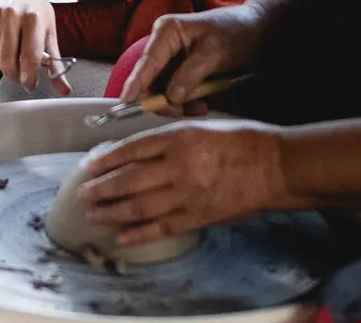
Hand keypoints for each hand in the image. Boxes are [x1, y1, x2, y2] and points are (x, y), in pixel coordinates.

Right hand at [0, 0, 67, 94]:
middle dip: (13, 75)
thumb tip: (63, 88)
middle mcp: (11, 14)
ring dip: (0, 65)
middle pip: (7, 61)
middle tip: (18, 75)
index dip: (29, 77)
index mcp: (33, 18)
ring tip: (9, 56)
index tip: (30, 84)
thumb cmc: (32, 7)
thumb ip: (55, 62)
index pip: (30, 58)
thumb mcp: (48, 29)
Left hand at [78, 120, 291, 245]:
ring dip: (113, 211)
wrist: (276, 167)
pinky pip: (162, 227)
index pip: (132, 149)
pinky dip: (139, 233)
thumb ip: (171, 136)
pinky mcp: (199, 216)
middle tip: (84, 194)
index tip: (89, 166)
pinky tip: (121, 235)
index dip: (107, 160)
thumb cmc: (243, 140)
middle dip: (102, 189)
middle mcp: (179, 166)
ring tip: (93, 213)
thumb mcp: (203, 125)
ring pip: (140, 206)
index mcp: (179, 138)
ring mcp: (188, 194)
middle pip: (129, 180)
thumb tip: (138, 150)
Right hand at [120, 5, 264, 113]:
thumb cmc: (236, 33)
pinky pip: (176, 91)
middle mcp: (163, 44)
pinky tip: (202, 105)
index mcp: (167, 32)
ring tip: (200, 109)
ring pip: (163, 89)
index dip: (135, 85)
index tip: (125, 105)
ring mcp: (171, 58)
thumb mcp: (215, 53)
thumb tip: (170, 97)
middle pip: (151, 80)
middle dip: (163, 100)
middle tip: (181, 114)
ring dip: (178, 104)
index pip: (146, 63)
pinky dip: (187, 102)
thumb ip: (190, 75)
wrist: (257, 30)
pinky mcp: (181, 70)